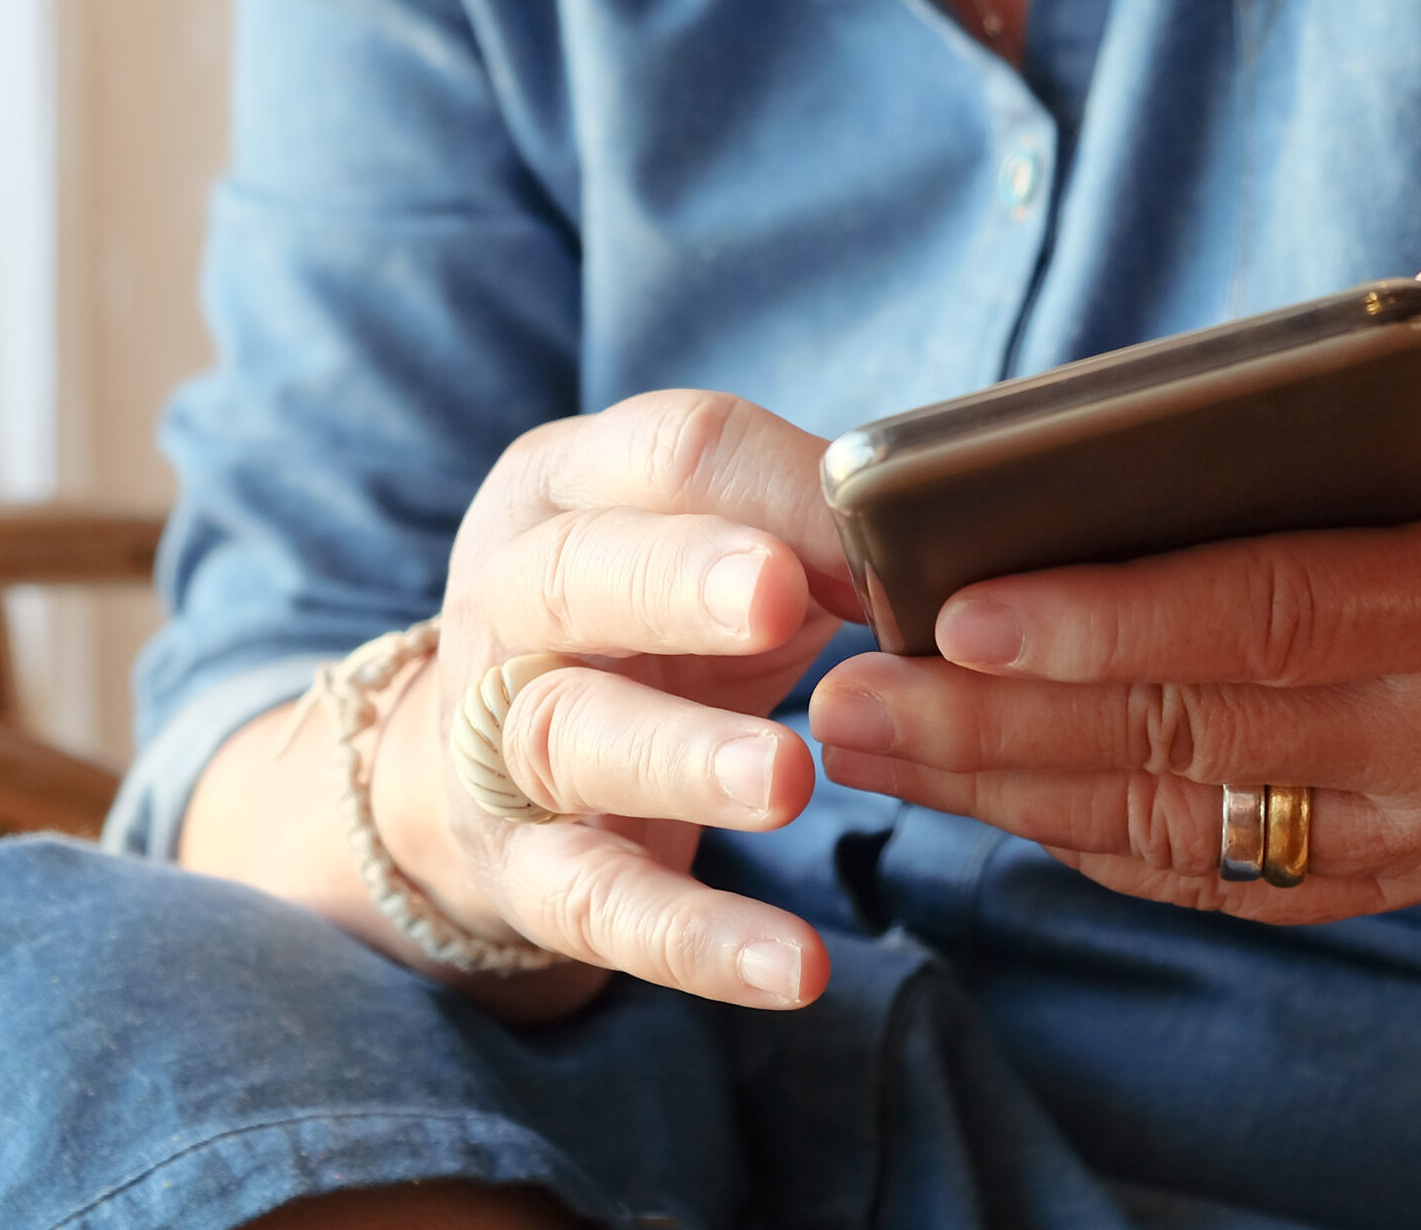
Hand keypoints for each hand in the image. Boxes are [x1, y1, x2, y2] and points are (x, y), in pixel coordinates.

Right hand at [185, 390, 856, 1019]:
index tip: (885, 529)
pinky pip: (600, 904)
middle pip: (581, 573)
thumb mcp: (702, 541)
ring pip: (571, 735)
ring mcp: (500, 740)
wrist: (476, 767)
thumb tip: (945, 542)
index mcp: (567, 488)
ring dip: (681, 755)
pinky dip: (698, 940)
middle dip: (682, 581)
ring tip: (786, 782)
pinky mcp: (523, 869)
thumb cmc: (644, 623)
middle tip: (782, 599)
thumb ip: (802, 524)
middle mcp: (510, 598)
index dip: (777, 486)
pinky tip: (798, 968)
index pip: (666, 451)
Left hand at [809, 258, 1420, 922]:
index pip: (1261, 613)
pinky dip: (1094, 843)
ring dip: (1006, 791)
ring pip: (1181, 821)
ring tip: (863, 746)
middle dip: (995, 723)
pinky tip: (981, 800)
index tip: (954, 611)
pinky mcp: (1408, 864)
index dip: (1103, 619)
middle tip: (843, 697)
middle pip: (1186, 734)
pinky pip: (1224, 872)